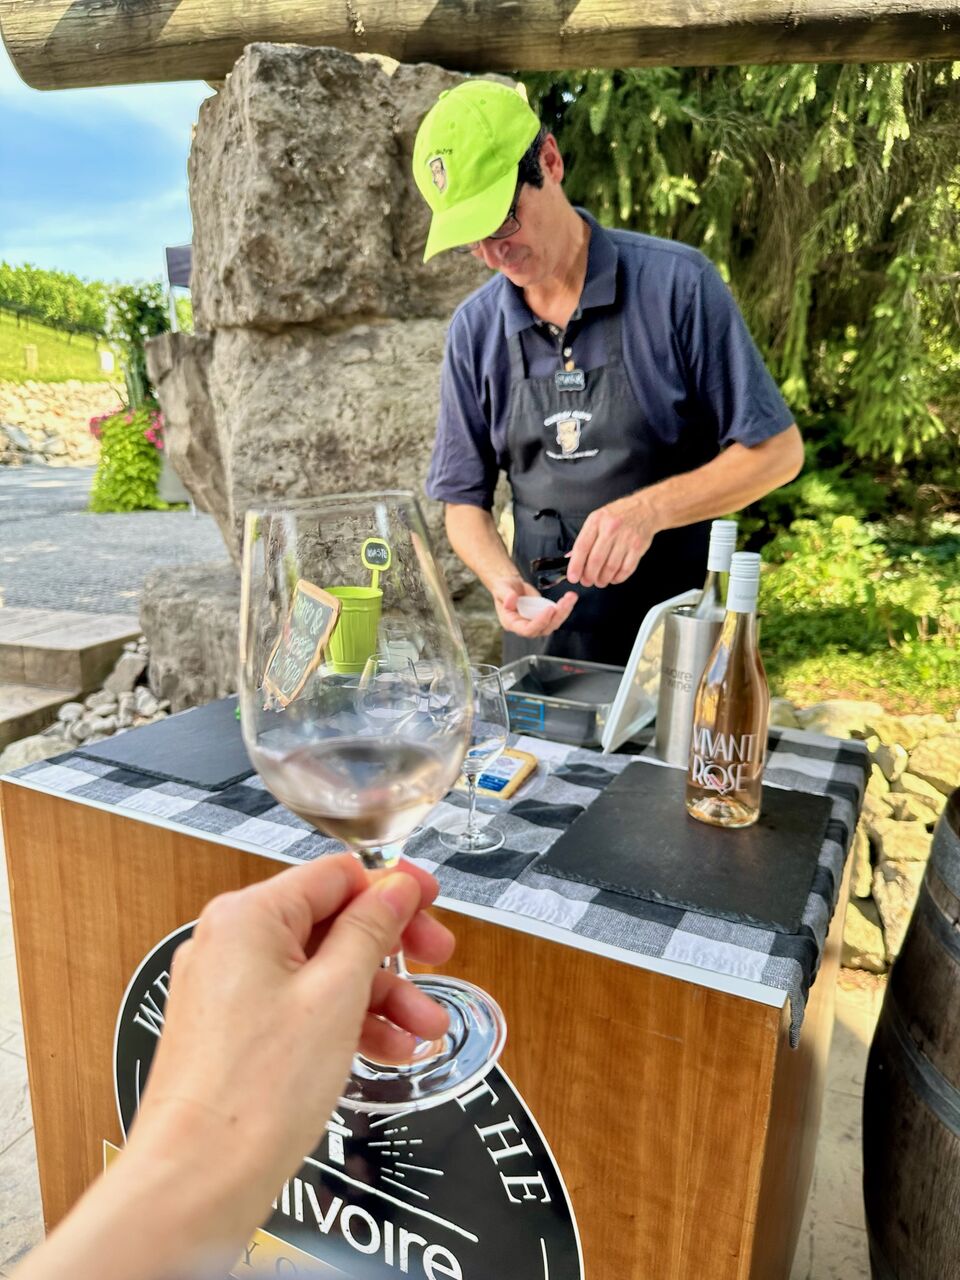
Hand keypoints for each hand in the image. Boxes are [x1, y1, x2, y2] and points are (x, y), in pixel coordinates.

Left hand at [130, 856, 452, 1230]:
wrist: (198, 1181)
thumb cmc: (255, 1091)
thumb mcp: (338, 994)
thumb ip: (372, 929)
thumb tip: (396, 886)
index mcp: (248, 916)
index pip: (336, 876)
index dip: (391, 888)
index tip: (431, 905)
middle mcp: (230, 942)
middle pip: (331, 922)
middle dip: (392, 948)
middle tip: (437, 961)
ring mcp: (227, 988)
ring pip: (321, 970)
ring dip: (379, 993)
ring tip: (424, 1029)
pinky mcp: (232, 1030)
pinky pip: (300, 1005)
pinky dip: (344, 1020)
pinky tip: (387, 1048)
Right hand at [491, 574, 576, 637]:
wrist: (511, 586)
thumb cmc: (503, 589)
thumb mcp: (501, 589)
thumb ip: (506, 595)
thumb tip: (511, 599)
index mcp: (512, 623)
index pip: (528, 630)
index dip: (540, 622)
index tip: (550, 609)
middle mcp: (526, 626)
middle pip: (545, 628)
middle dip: (557, 616)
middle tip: (565, 602)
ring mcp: (536, 622)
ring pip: (553, 623)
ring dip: (564, 611)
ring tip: (571, 597)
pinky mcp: (545, 616)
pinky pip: (557, 616)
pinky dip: (565, 607)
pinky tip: (570, 598)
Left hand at [566, 491, 658, 587]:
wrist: (645, 509)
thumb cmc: (618, 515)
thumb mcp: (597, 519)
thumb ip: (585, 538)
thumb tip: (572, 558)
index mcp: (597, 521)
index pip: (582, 547)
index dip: (575, 565)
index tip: (573, 577)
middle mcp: (611, 529)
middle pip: (596, 560)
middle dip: (589, 576)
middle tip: (587, 581)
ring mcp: (626, 538)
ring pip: (611, 567)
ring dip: (603, 579)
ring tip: (600, 581)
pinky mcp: (638, 547)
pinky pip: (626, 569)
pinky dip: (618, 578)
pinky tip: (613, 578)